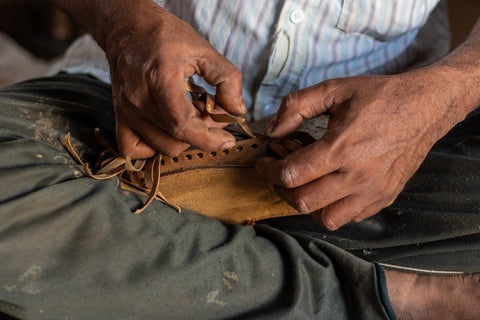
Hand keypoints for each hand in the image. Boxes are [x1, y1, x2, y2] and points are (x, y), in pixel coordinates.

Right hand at [104, 2, 245, 157]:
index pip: (182, 125)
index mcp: (160, 79)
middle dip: (203, 133)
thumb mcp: (204, 50)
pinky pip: (134, 150)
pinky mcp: (120, 117)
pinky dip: (155, 147)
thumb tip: (237, 110)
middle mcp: (138, 99)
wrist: (128, 27)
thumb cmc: (165, 36)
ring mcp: (126, 111)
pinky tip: (168, 130)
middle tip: (210, 113)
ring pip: (163, 146)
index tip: (228, 140)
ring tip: (190, 115)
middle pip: (177, 139)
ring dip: (184, 139)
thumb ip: (227, 79)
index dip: (209, 139)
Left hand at [256, 68, 465, 229]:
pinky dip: (332, 209)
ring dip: (306, 205)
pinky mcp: (384, 197)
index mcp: (342, 147)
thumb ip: (296, 106)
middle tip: (277, 176)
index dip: (269, 171)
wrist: (426, 106)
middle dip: (280, 190)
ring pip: (326, 218)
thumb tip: (272, 129)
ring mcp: (373, 191)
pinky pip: (350, 217)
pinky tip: (328, 189)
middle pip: (304, 202)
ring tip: (302, 186)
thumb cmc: (381, 96)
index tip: (264, 164)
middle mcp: (358, 175)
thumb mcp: (335, 89)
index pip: (292, 174)